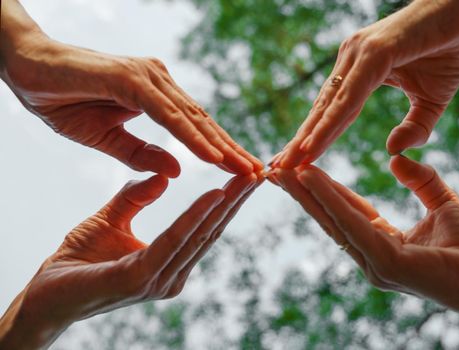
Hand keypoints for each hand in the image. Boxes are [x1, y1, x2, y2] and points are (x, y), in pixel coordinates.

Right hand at [0, 0, 261, 175]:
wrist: (22, 68)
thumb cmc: (62, 100)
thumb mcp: (106, 138)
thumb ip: (141, 152)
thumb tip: (176, 171)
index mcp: (156, 96)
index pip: (197, 129)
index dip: (222, 152)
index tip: (245, 174)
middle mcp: (159, 83)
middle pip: (203, 123)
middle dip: (233, 152)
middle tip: (261, 176)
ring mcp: (148, 77)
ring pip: (193, 118)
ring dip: (221, 147)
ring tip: (246, 171)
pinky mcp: (131, 78)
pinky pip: (167, 113)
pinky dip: (191, 136)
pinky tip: (212, 156)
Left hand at [0, 174, 259, 348]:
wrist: (45, 294)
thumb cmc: (78, 260)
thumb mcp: (111, 219)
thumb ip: (136, 198)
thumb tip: (164, 174)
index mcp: (168, 261)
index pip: (204, 226)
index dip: (226, 200)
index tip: (246, 172)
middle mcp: (171, 274)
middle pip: (210, 230)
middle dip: (237, 199)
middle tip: (260, 170)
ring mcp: (159, 279)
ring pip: (199, 234)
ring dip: (226, 204)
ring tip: (246, 177)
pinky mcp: (140, 279)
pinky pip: (173, 241)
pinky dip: (196, 217)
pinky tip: (214, 194)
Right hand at [268, 157, 458, 348]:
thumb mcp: (443, 205)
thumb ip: (421, 181)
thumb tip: (397, 158)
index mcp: (382, 244)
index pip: (346, 210)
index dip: (323, 189)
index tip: (301, 167)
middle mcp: (371, 257)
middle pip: (330, 216)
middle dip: (301, 191)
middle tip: (274, 167)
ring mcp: (376, 263)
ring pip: (333, 219)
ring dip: (305, 192)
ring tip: (282, 167)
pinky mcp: (387, 263)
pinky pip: (353, 223)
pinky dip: (330, 199)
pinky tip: (311, 177)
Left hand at [271, 0, 458, 167]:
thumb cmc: (448, 50)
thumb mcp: (431, 100)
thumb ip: (414, 126)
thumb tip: (393, 149)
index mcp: (358, 71)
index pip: (330, 111)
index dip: (312, 137)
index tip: (293, 162)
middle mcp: (351, 61)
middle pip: (321, 110)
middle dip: (300, 142)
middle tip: (277, 170)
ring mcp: (359, 54)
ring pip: (330, 105)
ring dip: (309, 137)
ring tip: (288, 164)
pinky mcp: (375, 51)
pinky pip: (350, 95)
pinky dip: (332, 121)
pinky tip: (314, 143)